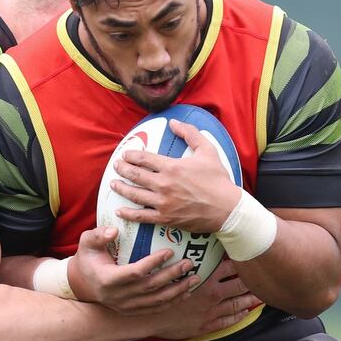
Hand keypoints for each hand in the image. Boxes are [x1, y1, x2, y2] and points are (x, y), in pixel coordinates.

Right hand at [69, 226, 199, 314]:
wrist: (81, 284)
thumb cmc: (87, 258)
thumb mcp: (86, 243)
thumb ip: (98, 235)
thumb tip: (114, 230)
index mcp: (108, 279)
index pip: (135, 272)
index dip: (153, 263)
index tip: (169, 251)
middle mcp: (118, 296)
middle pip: (151, 287)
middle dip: (172, 275)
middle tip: (189, 263)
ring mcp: (126, 306)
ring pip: (157, 301)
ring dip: (177, 290)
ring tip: (194, 278)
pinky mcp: (132, 311)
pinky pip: (155, 309)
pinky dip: (172, 302)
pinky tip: (186, 293)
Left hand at [110, 119, 239, 233]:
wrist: (227, 208)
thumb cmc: (218, 180)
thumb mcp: (207, 150)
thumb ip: (190, 133)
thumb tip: (174, 122)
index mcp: (172, 167)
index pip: (143, 158)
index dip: (131, 155)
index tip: (125, 154)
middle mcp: (164, 184)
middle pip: (135, 175)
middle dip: (122, 169)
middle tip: (116, 166)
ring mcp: (163, 203)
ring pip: (134, 194)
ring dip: (121, 188)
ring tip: (113, 183)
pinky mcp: (165, 218)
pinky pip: (142, 216)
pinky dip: (128, 213)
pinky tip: (119, 210)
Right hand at [152, 258, 263, 340]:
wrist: (150, 318)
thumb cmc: (158, 293)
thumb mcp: (169, 272)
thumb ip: (183, 261)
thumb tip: (189, 247)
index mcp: (204, 279)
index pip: (229, 267)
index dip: (240, 261)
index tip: (250, 257)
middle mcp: (212, 294)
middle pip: (238, 285)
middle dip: (252, 281)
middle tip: (263, 277)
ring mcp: (211, 311)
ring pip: (238, 304)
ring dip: (250, 299)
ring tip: (261, 295)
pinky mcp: (207, 325)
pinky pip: (228, 321)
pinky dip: (239, 316)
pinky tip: (245, 313)